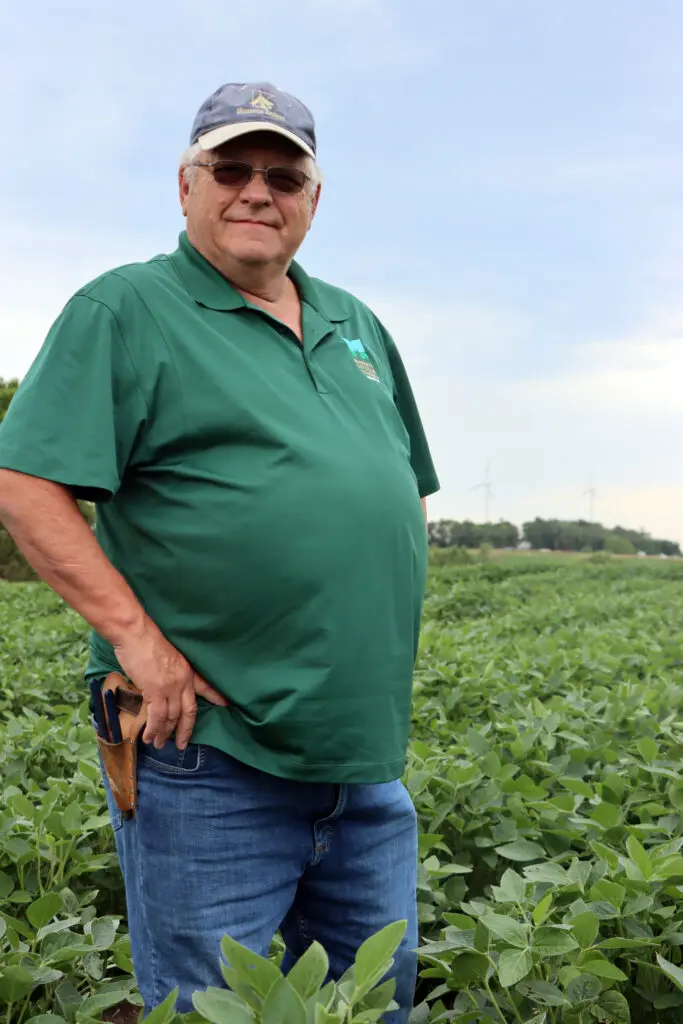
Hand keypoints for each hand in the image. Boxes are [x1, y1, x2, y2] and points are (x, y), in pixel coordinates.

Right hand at [113, 615, 227, 749]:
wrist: (136, 633)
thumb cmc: (146, 640)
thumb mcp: (168, 655)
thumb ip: (171, 670)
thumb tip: (163, 684)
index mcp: (188, 670)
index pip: (206, 686)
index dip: (216, 697)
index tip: (225, 705)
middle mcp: (183, 681)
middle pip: (189, 711)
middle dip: (186, 730)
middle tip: (182, 745)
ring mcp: (170, 687)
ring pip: (172, 717)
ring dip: (165, 733)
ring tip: (159, 744)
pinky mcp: (155, 691)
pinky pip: (156, 717)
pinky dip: (153, 729)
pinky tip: (148, 738)